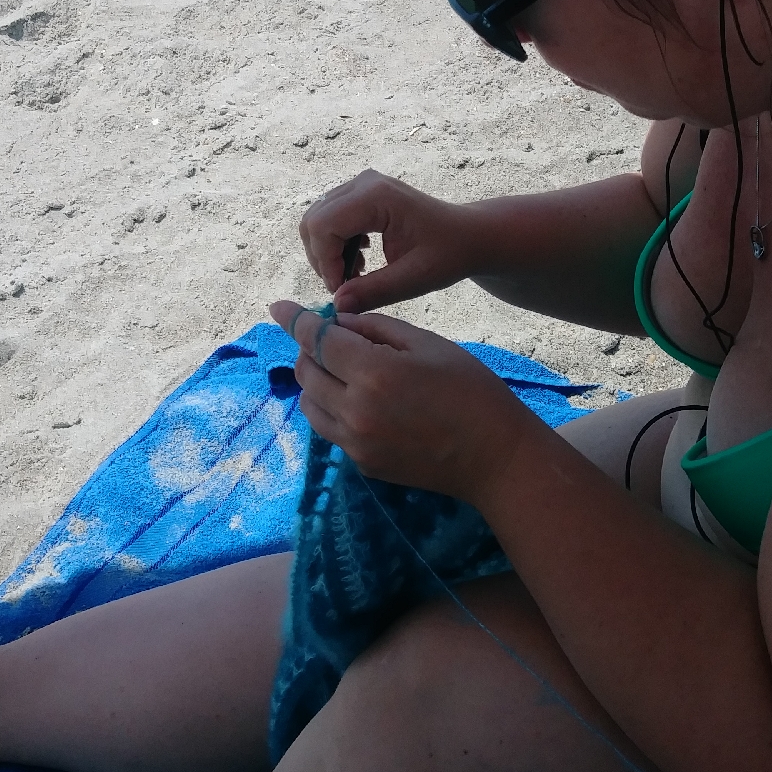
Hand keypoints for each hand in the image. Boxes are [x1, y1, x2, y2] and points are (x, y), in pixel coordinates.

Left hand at [270, 300, 540, 503]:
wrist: (495, 457)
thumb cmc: (470, 390)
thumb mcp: (427, 344)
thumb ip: (377, 329)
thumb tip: (339, 323)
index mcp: (374, 373)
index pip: (317, 340)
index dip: (294, 320)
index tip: (277, 307)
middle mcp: (355, 410)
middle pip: (306, 372)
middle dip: (309, 348)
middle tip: (331, 337)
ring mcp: (355, 443)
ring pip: (309, 403)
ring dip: (314, 379)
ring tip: (340, 367)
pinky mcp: (362, 463)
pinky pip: (329, 428)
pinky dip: (330, 406)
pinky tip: (356, 397)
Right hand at [299, 170, 480, 314]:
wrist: (467, 235)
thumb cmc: (448, 254)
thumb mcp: (414, 279)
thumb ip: (374, 291)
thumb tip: (336, 306)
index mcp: (377, 197)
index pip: (324, 226)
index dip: (325, 263)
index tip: (342, 292)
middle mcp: (363, 184)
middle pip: (314, 221)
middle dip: (322, 259)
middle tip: (346, 287)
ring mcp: (360, 186)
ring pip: (317, 221)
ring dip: (327, 254)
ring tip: (356, 276)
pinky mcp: (360, 195)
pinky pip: (329, 220)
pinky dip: (335, 245)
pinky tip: (361, 263)